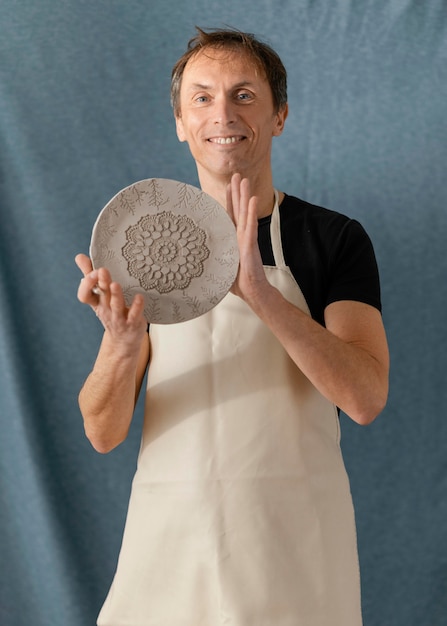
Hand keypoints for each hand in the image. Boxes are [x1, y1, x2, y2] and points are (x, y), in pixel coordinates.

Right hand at [75, 253, 146, 347]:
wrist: (124, 340)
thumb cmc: (112, 312)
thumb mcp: (100, 296)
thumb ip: (90, 275)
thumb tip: (79, 257)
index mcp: (97, 302)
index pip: (85, 296)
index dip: (86, 285)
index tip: (92, 272)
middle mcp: (106, 309)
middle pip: (101, 296)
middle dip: (100, 283)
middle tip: (102, 270)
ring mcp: (119, 317)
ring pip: (116, 306)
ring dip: (116, 295)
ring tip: (115, 284)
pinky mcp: (133, 322)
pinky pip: (135, 314)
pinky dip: (137, 306)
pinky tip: (139, 297)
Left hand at [226, 174, 270, 304]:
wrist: (250, 291)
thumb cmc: (236, 280)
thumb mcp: (220, 263)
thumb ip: (214, 254)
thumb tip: (195, 254)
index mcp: (233, 238)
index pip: (231, 214)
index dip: (230, 199)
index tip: (228, 185)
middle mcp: (240, 235)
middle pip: (239, 208)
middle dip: (238, 191)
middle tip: (237, 175)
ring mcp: (246, 238)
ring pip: (245, 212)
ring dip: (245, 195)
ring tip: (245, 180)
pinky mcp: (250, 245)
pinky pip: (251, 225)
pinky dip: (252, 212)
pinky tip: (253, 199)